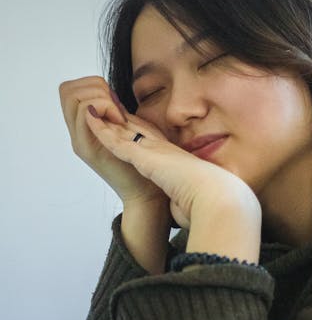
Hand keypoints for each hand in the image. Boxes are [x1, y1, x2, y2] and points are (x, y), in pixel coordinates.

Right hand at [59, 76, 165, 205]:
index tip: (115, 102)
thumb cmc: (142, 164)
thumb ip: (114, 112)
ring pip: (74, 98)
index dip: (92, 84)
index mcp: (84, 127)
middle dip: (95, 88)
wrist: (144, 194)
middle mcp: (77, 133)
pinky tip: (119, 121)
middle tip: (116, 109)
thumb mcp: (126, 130)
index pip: (70, 89)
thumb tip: (110, 92)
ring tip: (118, 117)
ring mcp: (80, 141)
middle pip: (67, 90)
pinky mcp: (89, 150)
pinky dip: (103, 109)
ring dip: (100, 98)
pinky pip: (85, 116)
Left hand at [84, 106, 260, 233]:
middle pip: (135, 129)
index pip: (150, 140)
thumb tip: (182, 215)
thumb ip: (183, 201)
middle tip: (102, 105)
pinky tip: (90, 119)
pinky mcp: (144, 157)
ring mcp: (153, 150)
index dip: (135, 130)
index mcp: (173, 158)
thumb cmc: (207, 202)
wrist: (214, 197)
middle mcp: (162, 149)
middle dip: (118, 118)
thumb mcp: (191, 199)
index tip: (123, 123)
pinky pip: (118, 140)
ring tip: (88, 106)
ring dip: (106, 119)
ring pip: (123, 130)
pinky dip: (103, 129)